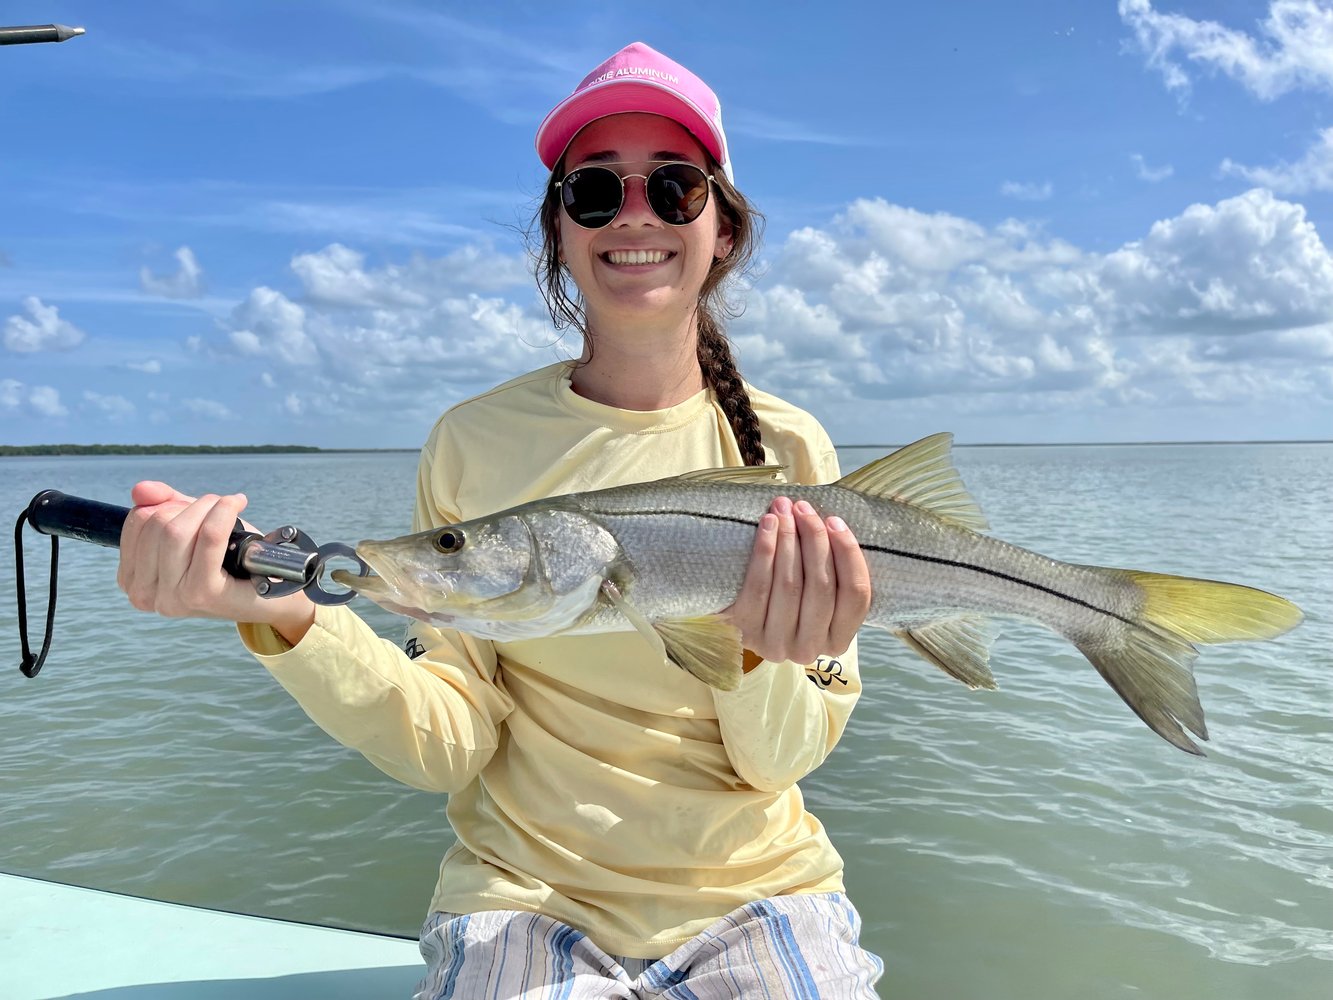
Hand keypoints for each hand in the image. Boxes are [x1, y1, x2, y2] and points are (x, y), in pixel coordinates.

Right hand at [117, 481, 313, 639]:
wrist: (274, 591)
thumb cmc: (231, 561)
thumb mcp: (192, 528)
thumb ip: (163, 506)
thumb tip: (141, 490)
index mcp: (134, 581)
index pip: (138, 522)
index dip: (166, 504)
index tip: (192, 507)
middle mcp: (145, 595)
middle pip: (157, 524)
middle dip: (191, 505)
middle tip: (217, 506)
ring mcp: (173, 597)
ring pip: (177, 530)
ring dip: (207, 507)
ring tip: (228, 508)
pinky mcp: (203, 594)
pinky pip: (208, 538)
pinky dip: (223, 513)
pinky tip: (237, 504)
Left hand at [725, 496, 872, 665]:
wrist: (739, 617)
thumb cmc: (790, 596)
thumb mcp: (819, 595)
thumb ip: (834, 573)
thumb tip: (835, 523)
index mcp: (837, 642)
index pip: (856, 596)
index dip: (848, 554)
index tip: (835, 521)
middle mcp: (809, 649)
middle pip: (822, 586)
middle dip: (814, 539)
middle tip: (804, 508)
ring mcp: (776, 643)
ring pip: (790, 584)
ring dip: (789, 539)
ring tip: (785, 509)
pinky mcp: (746, 631)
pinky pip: (758, 586)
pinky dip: (765, 550)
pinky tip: (768, 525)